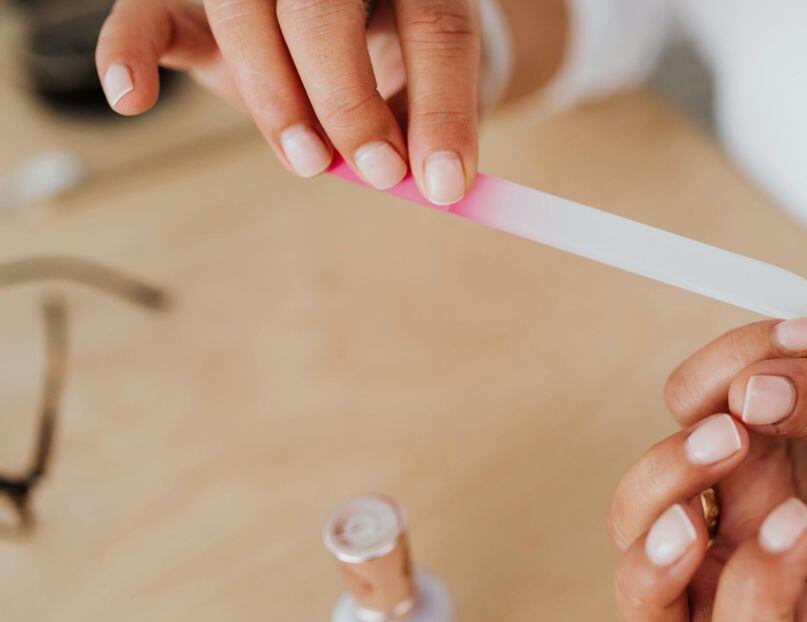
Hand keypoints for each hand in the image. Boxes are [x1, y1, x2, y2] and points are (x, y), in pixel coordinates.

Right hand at [96, 0, 480, 202]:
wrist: (349, 27)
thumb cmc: (396, 62)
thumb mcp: (422, 94)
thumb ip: (421, 131)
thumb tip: (434, 185)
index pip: (434, 27)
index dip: (442, 108)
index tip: (446, 183)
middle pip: (325, 8)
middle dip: (351, 100)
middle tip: (376, 173)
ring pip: (247, 14)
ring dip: (277, 97)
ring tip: (310, 162)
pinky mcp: (185, 6)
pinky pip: (143, 15)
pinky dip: (129, 52)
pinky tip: (134, 98)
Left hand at [609, 316, 806, 621]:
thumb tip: (751, 397)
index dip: (752, 599)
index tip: (798, 517)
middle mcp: (767, 555)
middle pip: (661, 599)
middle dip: (657, 552)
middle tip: (719, 470)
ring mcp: (737, 495)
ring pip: (644, 507)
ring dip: (680, 447)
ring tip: (759, 387)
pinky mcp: (722, 427)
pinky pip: (683, 405)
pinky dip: (724, 363)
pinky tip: (801, 339)